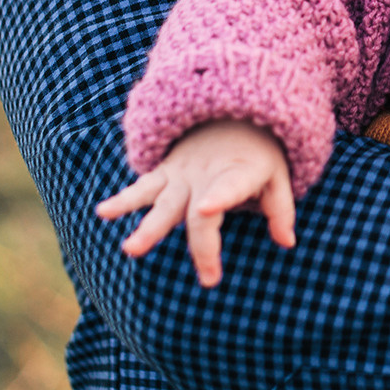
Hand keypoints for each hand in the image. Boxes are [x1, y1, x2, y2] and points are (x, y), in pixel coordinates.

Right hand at [94, 119, 294, 285]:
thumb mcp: (278, 175)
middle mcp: (206, 175)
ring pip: (163, 202)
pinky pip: (143, 187)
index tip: (206, 208)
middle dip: (200, 246)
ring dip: (147, 226)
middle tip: (207, 279)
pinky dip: (123, 200)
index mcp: (238, 173)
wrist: (230, 111)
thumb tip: (287, 243)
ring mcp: (183, 174)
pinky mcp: (166, 173)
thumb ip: (281, 209)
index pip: (230, 187)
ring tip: (130, 249)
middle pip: (197, 213)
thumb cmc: (258, 154)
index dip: (219, 197)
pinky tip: (102, 212)